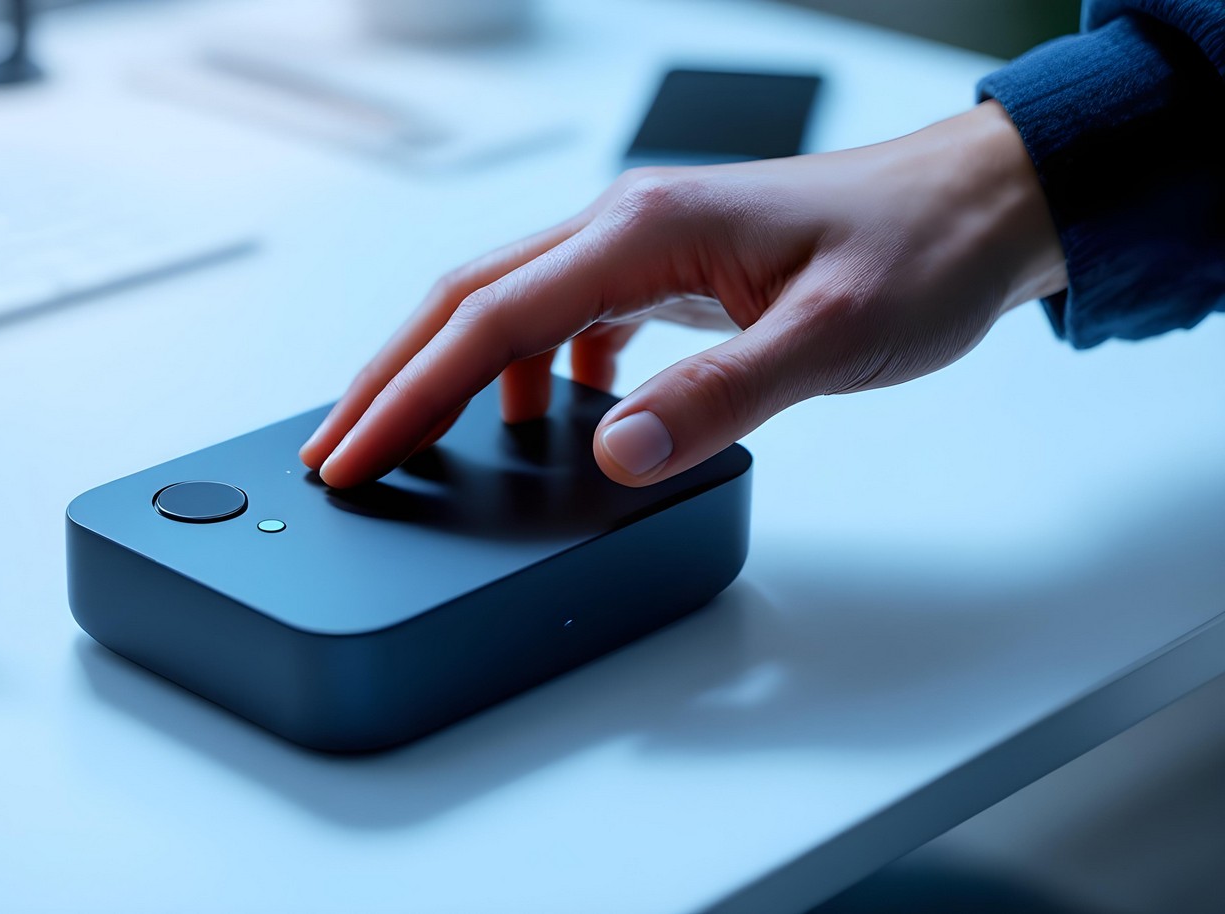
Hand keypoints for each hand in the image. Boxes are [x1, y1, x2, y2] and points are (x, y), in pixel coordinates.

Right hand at [301, 101, 1066, 487]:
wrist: (979, 204)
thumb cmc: (918, 256)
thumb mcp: (831, 335)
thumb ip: (719, 394)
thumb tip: (612, 448)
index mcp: (643, 229)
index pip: (489, 317)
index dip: (408, 392)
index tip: (352, 453)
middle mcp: (624, 224)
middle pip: (467, 300)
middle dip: (390, 379)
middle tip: (334, 452)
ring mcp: (640, 243)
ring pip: (505, 306)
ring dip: (445, 373)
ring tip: (404, 439)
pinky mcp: (664, 269)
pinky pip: (562, 316)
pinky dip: (524, 369)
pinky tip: (536, 418)